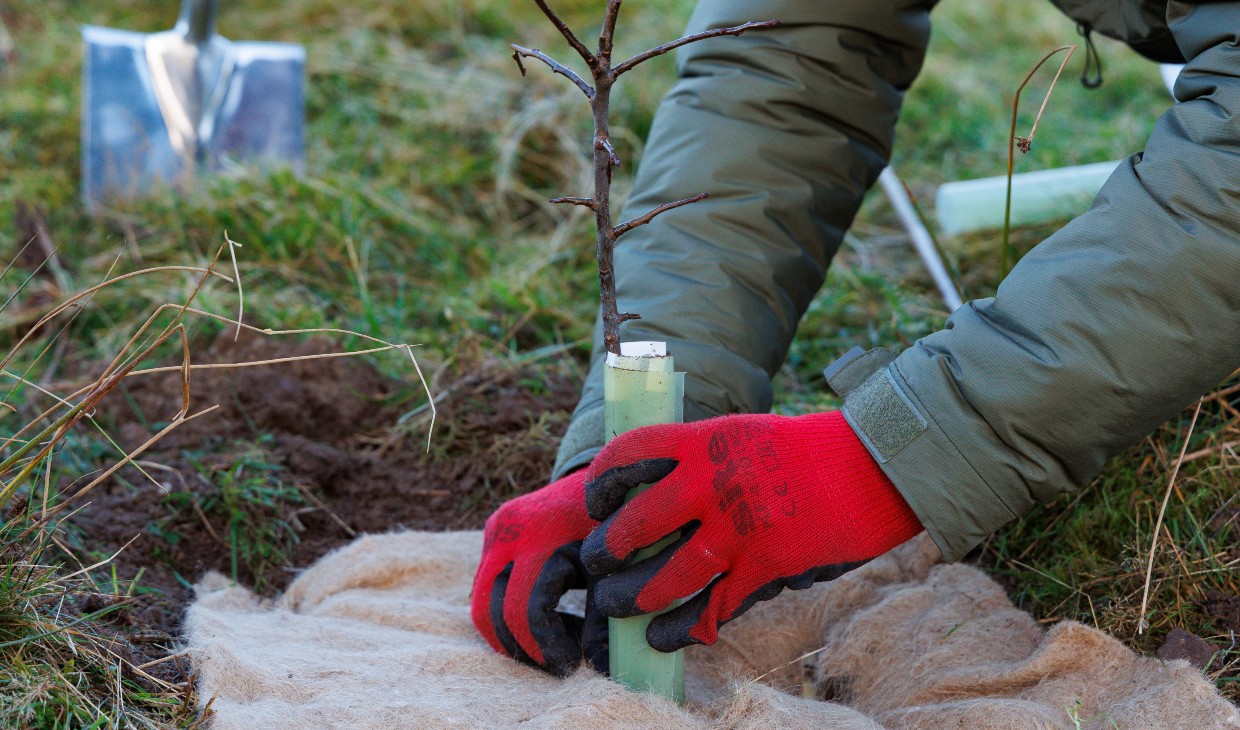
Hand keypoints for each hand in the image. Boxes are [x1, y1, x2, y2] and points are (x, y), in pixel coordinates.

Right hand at [471, 470, 606, 675]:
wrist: (607, 473)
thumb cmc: (621, 523)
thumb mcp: (619, 568)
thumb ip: (608, 617)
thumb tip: (599, 669)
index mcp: (544, 534)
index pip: (525, 609)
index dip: (547, 646)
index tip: (572, 665)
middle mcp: (509, 529)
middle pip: (490, 611)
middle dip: (524, 648)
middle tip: (559, 664)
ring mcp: (495, 528)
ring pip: (480, 603)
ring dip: (512, 635)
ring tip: (557, 643)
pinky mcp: (492, 532)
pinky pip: (485, 587)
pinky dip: (509, 612)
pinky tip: (551, 617)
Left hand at [581, 410, 922, 651]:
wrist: (875, 464)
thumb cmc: (809, 450)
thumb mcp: (744, 435)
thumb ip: (702, 461)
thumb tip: (655, 491)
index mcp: (706, 441)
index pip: (629, 454)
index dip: (600, 482)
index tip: (593, 502)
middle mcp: (714, 482)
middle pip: (634, 526)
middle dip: (604, 553)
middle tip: (595, 565)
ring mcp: (740, 527)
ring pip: (665, 577)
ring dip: (634, 599)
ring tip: (617, 608)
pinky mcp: (767, 566)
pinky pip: (712, 608)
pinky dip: (683, 628)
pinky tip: (663, 636)